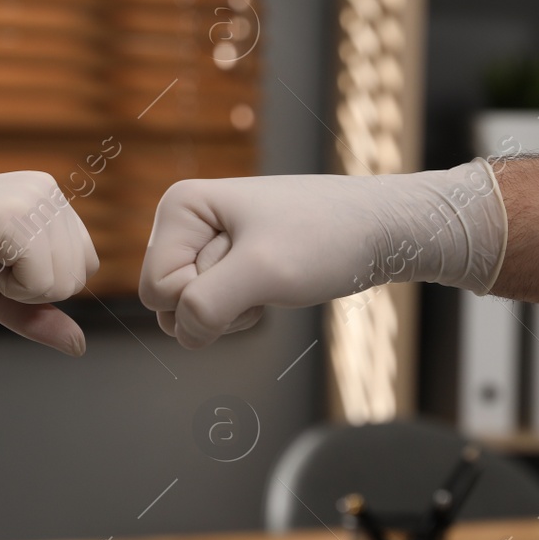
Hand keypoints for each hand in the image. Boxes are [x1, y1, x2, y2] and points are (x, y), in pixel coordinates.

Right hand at [0, 172, 98, 355]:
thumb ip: (39, 314)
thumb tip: (78, 345)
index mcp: (46, 198)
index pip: (84, 263)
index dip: (41, 282)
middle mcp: (46, 191)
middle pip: (80, 275)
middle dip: (33, 288)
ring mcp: (33, 199)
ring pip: (66, 281)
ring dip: (20, 288)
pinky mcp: (17, 217)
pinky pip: (43, 282)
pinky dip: (10, 288)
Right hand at [139, 160, 506, 348]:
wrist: (382, 229)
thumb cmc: (327, 238)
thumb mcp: (263, 273)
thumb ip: (206, 305)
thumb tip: (183, 333)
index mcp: (180, 206)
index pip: (156, 289)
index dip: (201, 297)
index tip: (249, 269)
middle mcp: (186, 220)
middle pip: (170, 301)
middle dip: (218, 304)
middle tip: (265, 274)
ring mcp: (208, 242)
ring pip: (192, 310)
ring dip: (234, 310)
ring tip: (273, 279)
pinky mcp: (230, 262)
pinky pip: (216, 308)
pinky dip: (247, 309)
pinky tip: (276, 285)